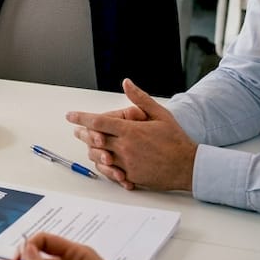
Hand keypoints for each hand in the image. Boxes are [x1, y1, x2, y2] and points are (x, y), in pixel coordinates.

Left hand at [66, 79, 196, 191]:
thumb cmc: (176, 140)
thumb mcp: (160, 114)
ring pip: (99, 157)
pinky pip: (110, 172)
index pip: (98, 122)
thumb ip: (140, 99)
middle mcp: (125, 147)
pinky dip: (105, 166)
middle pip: (94, 140)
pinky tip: (104, 161)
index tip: (70, 116)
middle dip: (82, 134)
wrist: (189, 166)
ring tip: (90, 145)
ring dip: (91, 150)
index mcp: (130, 131)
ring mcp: (127, 164)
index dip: (81, 118)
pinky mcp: (130, 177)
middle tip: (77, 130)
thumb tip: (127, 83)